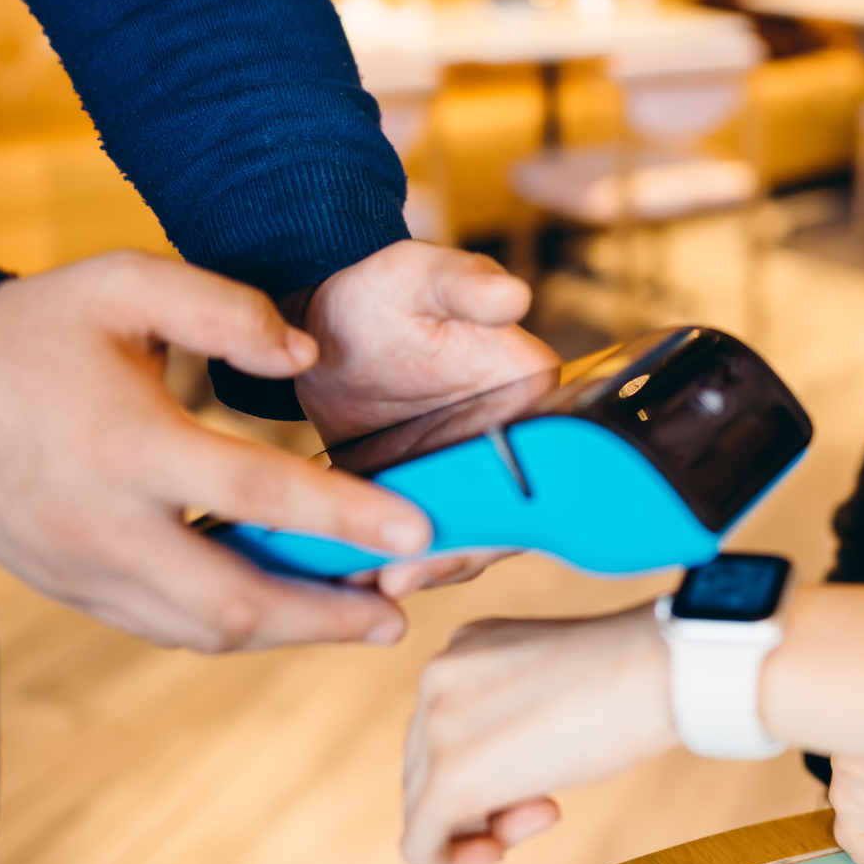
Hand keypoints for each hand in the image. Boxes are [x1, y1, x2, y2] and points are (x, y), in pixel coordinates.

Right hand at [0, 252, 432, 650]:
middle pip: (236, 602)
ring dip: (289, 633)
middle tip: (399, 612)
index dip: (345, 517)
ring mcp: (83, 571)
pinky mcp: (72, 590)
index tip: (419, 529)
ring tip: (362, 620)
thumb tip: (307, 355)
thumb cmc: (30, 329)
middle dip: (328, 618)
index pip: (258, 493)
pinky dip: (233, 628)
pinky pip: (164, 628)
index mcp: (126, 447)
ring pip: (202, 631)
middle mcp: (105, 527)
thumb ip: (223, 307)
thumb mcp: (121, 282)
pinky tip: (286, 610)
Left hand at [295, 241, 558, 596]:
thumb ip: (465, 285)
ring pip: (457, 536)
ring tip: (367, 586)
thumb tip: (513, 295)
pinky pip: (410, 539)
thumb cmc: (385, 287)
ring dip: (417, 568)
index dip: (508, 509)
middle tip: (397, 578)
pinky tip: (347, 576)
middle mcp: (508, 443)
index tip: (463, 533)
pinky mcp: (417, 494)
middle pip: (502, 517)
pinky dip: (384, 561)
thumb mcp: (423, 277)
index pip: (539, 466)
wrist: (324, 315)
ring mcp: (463, 475)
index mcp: (529, 394)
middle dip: (455, 554)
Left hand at [402, 606, 675, 863]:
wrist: (658, 667)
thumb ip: (511, 718)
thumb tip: (491, 790)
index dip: (493, 766)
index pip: (448, 728)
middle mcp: (438, 676)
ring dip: (481, 827)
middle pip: (428, 767)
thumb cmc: (633, 677)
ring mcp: (437, 725)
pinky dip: (450, 862)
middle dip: (484, 800)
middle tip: (548, 805)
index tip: (548, 770)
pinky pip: (420, 843)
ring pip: (424, 805)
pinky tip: (496, 852)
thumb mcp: (554, 686)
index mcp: (465, 647)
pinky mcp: (451, 777)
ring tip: (544, 810)